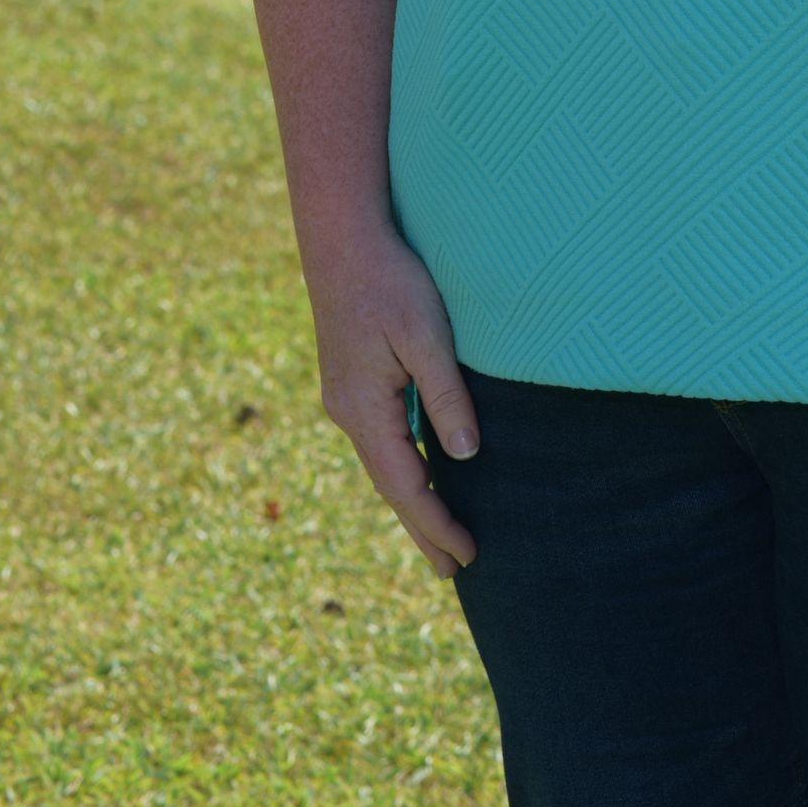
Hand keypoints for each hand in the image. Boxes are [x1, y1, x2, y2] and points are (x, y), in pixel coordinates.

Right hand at [304, 218, 480, 579]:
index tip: (465, 558)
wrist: (342, 236)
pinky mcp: (350, 380)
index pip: (404, 486)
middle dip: (422, 527)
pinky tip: (419, 470)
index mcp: (364, 409)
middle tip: (453, 570)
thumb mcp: (426, 334)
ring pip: (383, 461)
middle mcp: (347, 412)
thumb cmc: (390, 279)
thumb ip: (445, 395)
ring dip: (411, 498)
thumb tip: (465, 457)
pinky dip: (401, 464)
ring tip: (441, 532)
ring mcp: (345, 396)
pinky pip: (380, 436)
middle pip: (390, 483)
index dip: (435, 524)